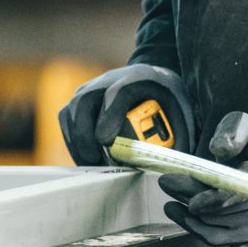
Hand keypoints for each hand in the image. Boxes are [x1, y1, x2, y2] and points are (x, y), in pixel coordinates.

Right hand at [58, 63, 195, 164]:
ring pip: (71, 111)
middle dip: (86, 133)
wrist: (153, 79)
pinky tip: (88, 158)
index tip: (107, 140)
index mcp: (138, 77)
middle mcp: (108, 79)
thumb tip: (173, 169)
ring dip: (77, 141)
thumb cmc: (167, 98)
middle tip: (97, 161)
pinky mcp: (80, 101)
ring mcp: (90, 88)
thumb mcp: (181, 111)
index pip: (118, 90)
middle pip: (85, 99)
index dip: (110, 114)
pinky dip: (73, 142)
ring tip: (93, 164)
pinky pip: (67, 120)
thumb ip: (179, 137)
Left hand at [159, 111, 247, 246]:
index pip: (241, 191)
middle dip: (192, 197)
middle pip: (224, 208)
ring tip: (170, 196)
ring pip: (217, 224)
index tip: (191, 201)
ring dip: (190, 212)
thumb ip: (231, 131)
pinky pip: (218, 237)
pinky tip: (180, 214)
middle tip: (167, 183)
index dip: (215, 199)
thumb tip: (220, 148)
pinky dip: (196, 228)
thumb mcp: (241, 124)